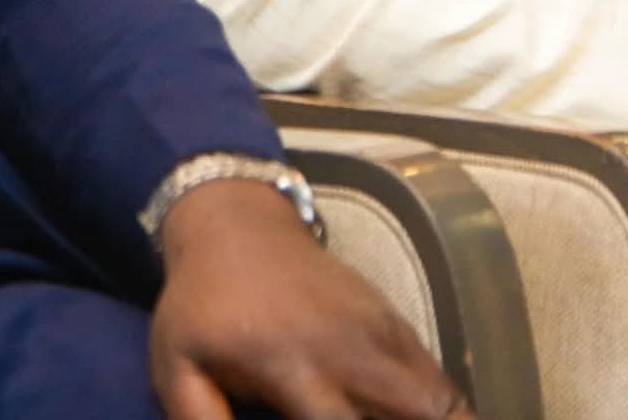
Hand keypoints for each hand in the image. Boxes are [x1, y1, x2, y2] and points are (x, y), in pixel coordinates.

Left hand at [150, 178, 472, 419]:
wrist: (238, 226)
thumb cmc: (201, 306)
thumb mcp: (178, 369)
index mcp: (293, 366)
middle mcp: (348, 347)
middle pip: (419, 406)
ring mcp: (376, 326)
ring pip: (437, 387)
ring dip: (450, 415)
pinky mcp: (387, 314)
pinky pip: (431, 366)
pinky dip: (441, 400)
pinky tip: (442, 417)